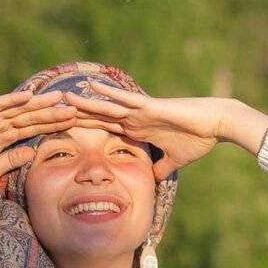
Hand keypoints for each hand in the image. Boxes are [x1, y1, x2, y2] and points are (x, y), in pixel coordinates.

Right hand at [0, 90, 79, 187]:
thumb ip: (12, 160)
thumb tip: (33, 154)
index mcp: (5, 137)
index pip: (34, 128)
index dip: (53, 125)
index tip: (74, 123)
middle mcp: (0, 124)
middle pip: (32, 116)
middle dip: (52, 112)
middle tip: (76, 108)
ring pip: (19, 108)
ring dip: (38, 103)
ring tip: (58, 99)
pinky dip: (12, 100)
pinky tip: (29, 96)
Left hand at [62, 84, 231, 181]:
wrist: (215, 124)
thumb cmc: (198, 139)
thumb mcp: (174, 160)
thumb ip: (161, 168)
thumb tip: (153, 181)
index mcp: (137, 130)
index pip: (104, 129)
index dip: (84, 129)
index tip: (63, 131)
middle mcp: (134, 117)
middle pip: (98, 117)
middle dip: (77, 116)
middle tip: (52, 114)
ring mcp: (140, 110)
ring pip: (106, 106)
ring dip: (85, 103)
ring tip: (63, 98)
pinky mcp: (150, 106)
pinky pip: (126, 99)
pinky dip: (109, 94)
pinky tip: (92, 87)